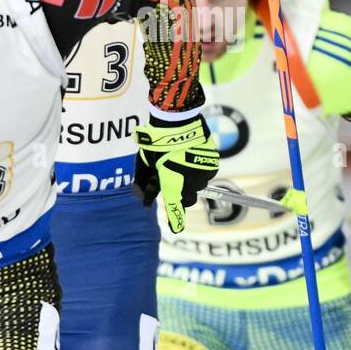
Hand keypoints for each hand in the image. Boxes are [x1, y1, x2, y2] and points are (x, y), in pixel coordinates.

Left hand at [133, 115, 219, 233]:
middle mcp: (191, 183)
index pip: (175, 208)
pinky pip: (205, 172)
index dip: (175, 220)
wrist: (177, 122)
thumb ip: (142, 182)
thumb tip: (139, 197)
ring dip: (190, 180)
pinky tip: (189, 157)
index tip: (175, 228)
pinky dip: (198, 169)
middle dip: (181, 195)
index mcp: (173, 185)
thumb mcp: (145, 163)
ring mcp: (203, 173)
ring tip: (180, 163)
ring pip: (198, 184)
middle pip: (188, 199)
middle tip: (173, 183)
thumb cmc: (157, 143)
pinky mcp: (211, 162)